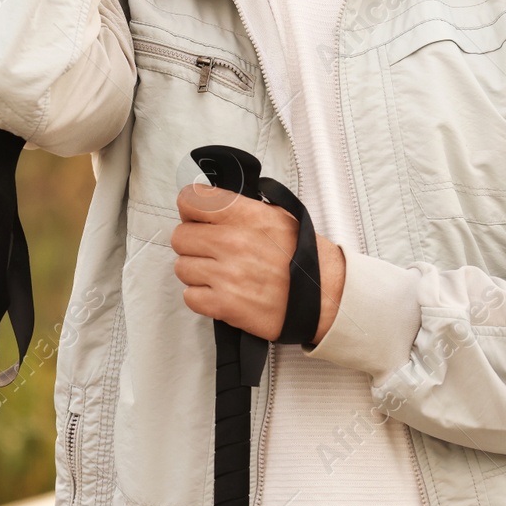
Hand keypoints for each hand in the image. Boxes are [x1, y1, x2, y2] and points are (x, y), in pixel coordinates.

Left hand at [171, 183, 345, 343]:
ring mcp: (226, 275)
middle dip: (192, 244)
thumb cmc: (304, 258)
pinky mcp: (225, 305)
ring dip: (197, 272)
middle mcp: (232, 242)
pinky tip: (220, 293)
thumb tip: (210, 204)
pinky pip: (190, 297)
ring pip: (182, 267)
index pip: (191, 200)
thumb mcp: (276, 216)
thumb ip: (240, 208)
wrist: (325, 297)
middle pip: (180, 236)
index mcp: (244, 215)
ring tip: (219, 274)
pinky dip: (201, 297)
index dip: (191, 211)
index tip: (198, 219)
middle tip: (210, 251)